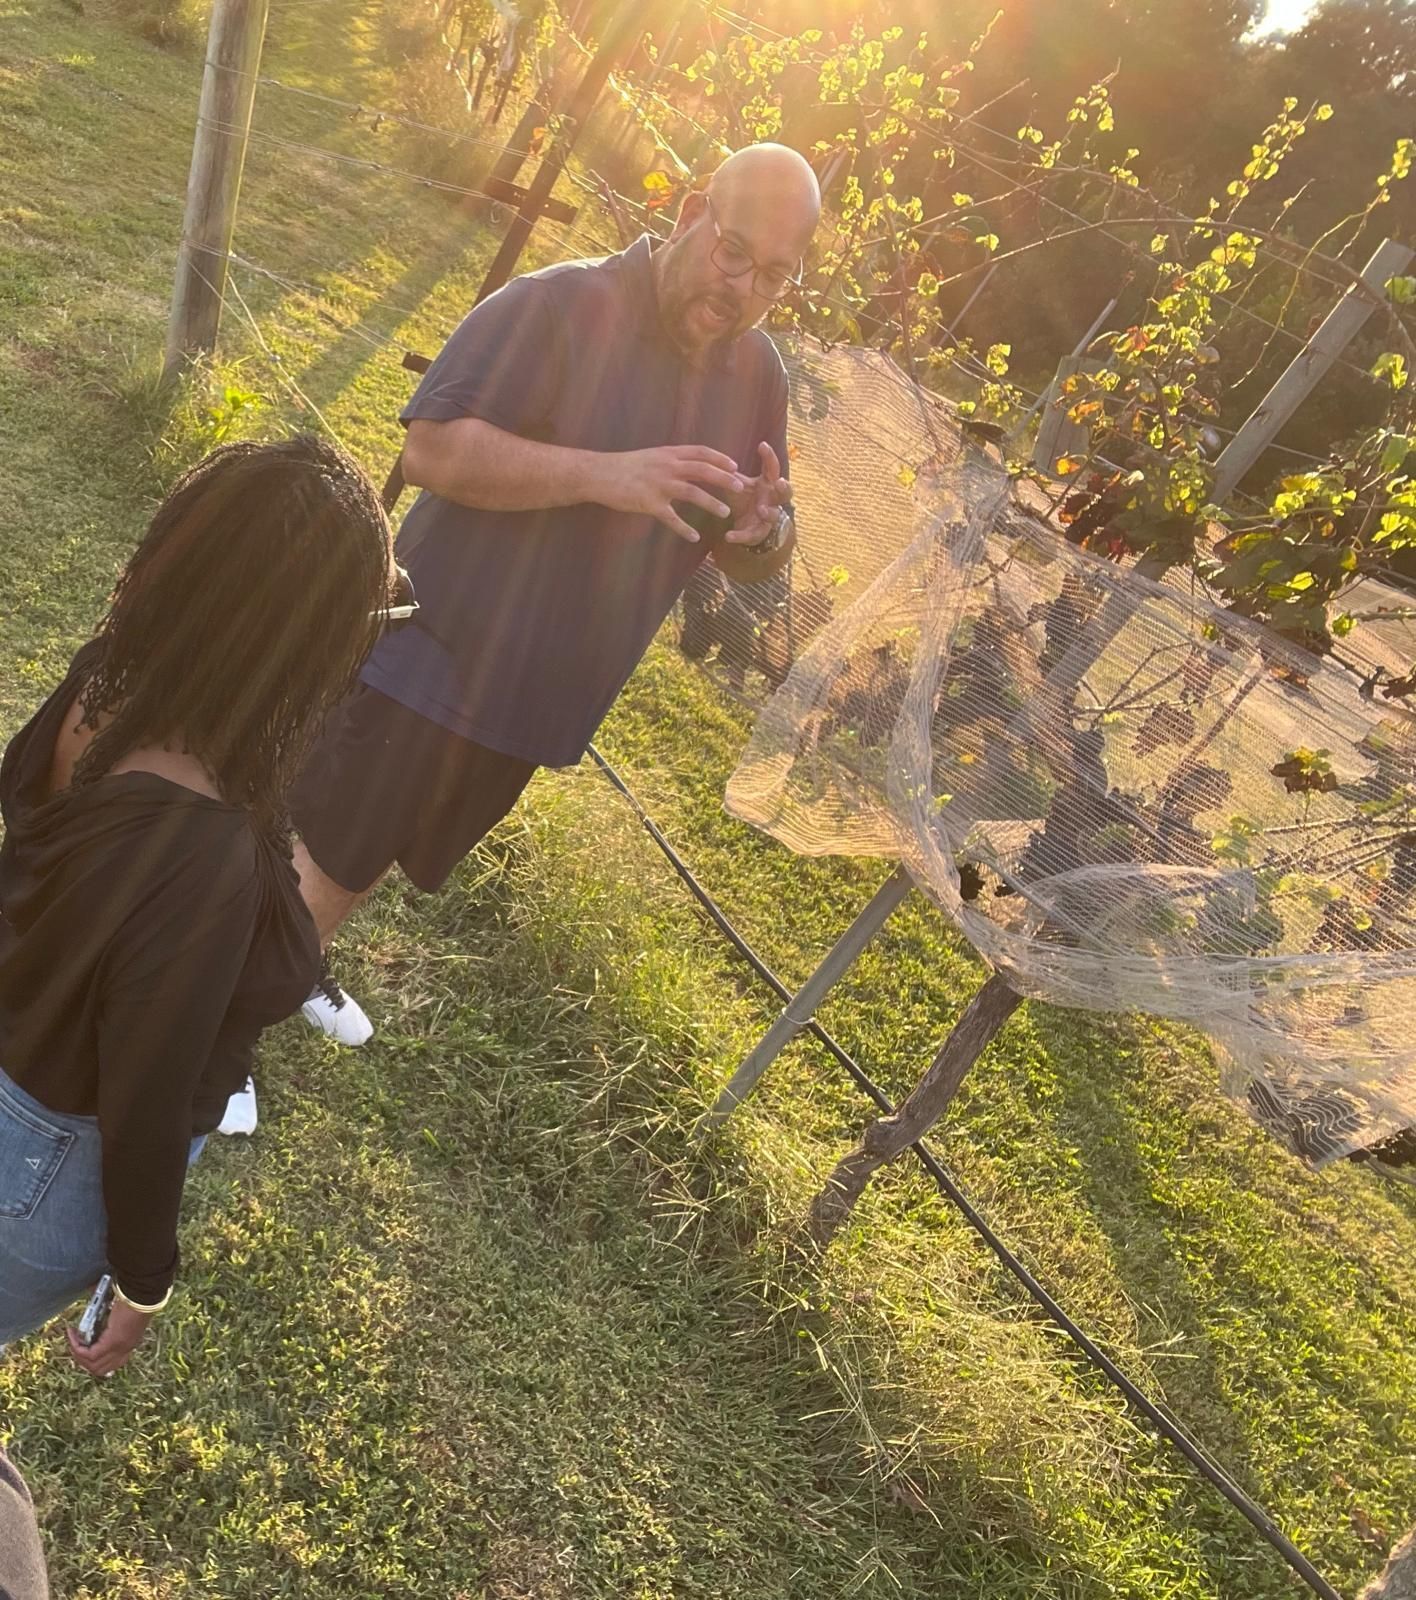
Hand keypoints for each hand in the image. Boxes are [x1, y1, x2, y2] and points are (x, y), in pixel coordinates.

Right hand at [66, 1297, 152, 1377]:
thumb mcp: (119, 1313)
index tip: (83, 1350)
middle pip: (99, 1369)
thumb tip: (91, 1303)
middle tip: (75, 1346)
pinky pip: (89, 1354)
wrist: (143, 1292)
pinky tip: (72, 1334)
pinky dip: (77, 1347)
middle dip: (82, 1361)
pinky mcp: (113, 1342)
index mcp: (129, 1343)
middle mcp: (125, 1350)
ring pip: (93, 1366)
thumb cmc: (134, 1296)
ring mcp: (120, 1348)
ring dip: (78, 1355)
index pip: (110, 1364)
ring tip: (72, 1340)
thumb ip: (107, 1317)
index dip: (95, 1362)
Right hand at [595, 445, 745, 542]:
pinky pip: (671, 518)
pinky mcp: (648, 503)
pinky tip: (694, 537)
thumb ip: (669, 460)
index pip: (700, 452)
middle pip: (703, 470)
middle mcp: (666, 466)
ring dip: (711, 502)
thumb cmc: (623, 466)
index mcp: (668, 454)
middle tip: (741, 487)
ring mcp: (658, 484)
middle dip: (724, 478)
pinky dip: (684, 528)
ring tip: (725, 512)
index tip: (735, 465)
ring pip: (692, 492)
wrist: (599, 473)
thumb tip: (686, 464)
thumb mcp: (650, 457)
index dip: (719, 458)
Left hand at [723, 442, 790, 545]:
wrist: (748, 525)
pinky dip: (740, 536)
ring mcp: (768, 517)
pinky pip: (751, 535)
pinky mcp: (759, 533)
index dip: (769, 456)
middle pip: (786, 493)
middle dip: (784, 488)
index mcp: (768, 484)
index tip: (762, 445)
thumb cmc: (746, 499)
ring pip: (774, 514)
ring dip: (769, 512)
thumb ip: (733, 475)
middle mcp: (773, 500)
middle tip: (780, 482)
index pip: (772, 468)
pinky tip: (728, 536)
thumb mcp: (740, 485)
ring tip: (761, 510)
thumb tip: (717, 459)